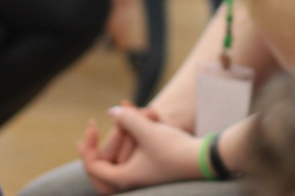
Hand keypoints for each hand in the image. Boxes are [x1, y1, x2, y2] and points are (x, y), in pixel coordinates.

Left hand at [81, 106, 203, 194]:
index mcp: (125, 179)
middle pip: (101, 175)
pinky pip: (131, 164)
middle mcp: (132, 183)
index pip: (93, 167)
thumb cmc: (176, 149)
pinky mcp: (154, 174)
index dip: (87, 146)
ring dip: (116, 144)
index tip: (93, 123)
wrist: (207, 160)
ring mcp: (144, 181)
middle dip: (93, 153)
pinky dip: (128, 148)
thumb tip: (111, 112)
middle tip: (87, 136)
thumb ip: (127, 119)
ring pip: (117, 168)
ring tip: (118, 121)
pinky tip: (133, 131)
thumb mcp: (148, 130)